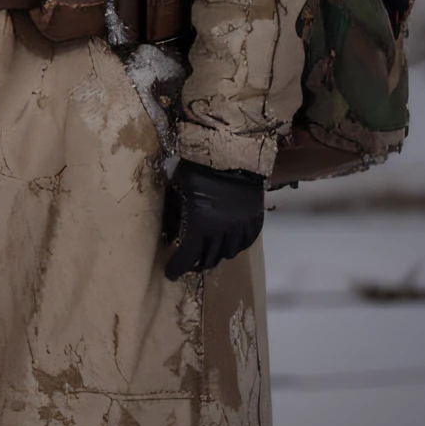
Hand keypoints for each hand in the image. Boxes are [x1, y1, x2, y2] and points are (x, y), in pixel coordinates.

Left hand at [162, 160, 265, 280]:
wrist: (231, 152)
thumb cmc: (198, 168)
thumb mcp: (179, 190)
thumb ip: (175, 211)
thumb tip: (170, 231)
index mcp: (201, 225)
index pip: (187, 256)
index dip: (177, 268)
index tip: (170, 274)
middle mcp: (222, 231)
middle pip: (209, 258)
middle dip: (196, 263)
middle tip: (190, 263)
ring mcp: (241, 225)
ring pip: (229, 252)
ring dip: (217, 256)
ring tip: (210, 255)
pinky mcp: (254, 217)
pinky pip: (248, 241)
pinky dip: (237, 246)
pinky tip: (230, 245)